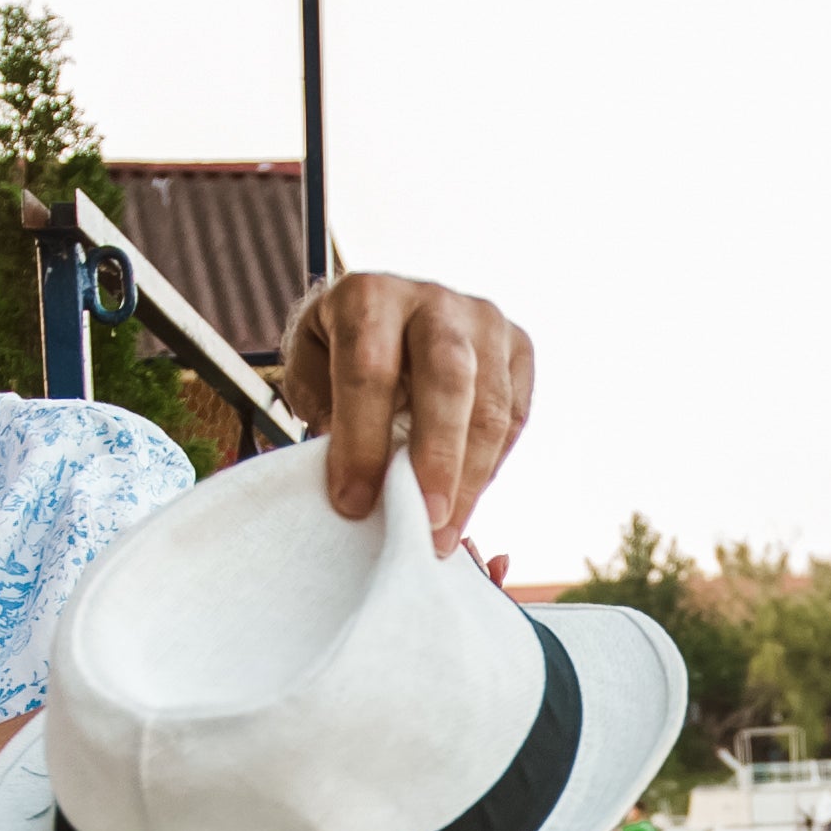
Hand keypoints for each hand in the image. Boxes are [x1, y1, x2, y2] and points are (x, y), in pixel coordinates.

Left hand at [277, 272, 532, 554]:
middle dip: (437, 458)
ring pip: (491, 407)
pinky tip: (463, 500)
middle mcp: (434, 299)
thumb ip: (327, 420)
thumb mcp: (312, 374)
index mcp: (369, 296)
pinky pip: (514, 419)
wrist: (387, 312)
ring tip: (443, 534)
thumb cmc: (341, 354)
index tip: (353, 503)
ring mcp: (485, 321)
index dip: (362, 441)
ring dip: (470, 480)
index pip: (370, 369)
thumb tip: (358, 490)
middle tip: (424, 523)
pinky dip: (491, 467)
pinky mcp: (519, 348)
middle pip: (447, 378)